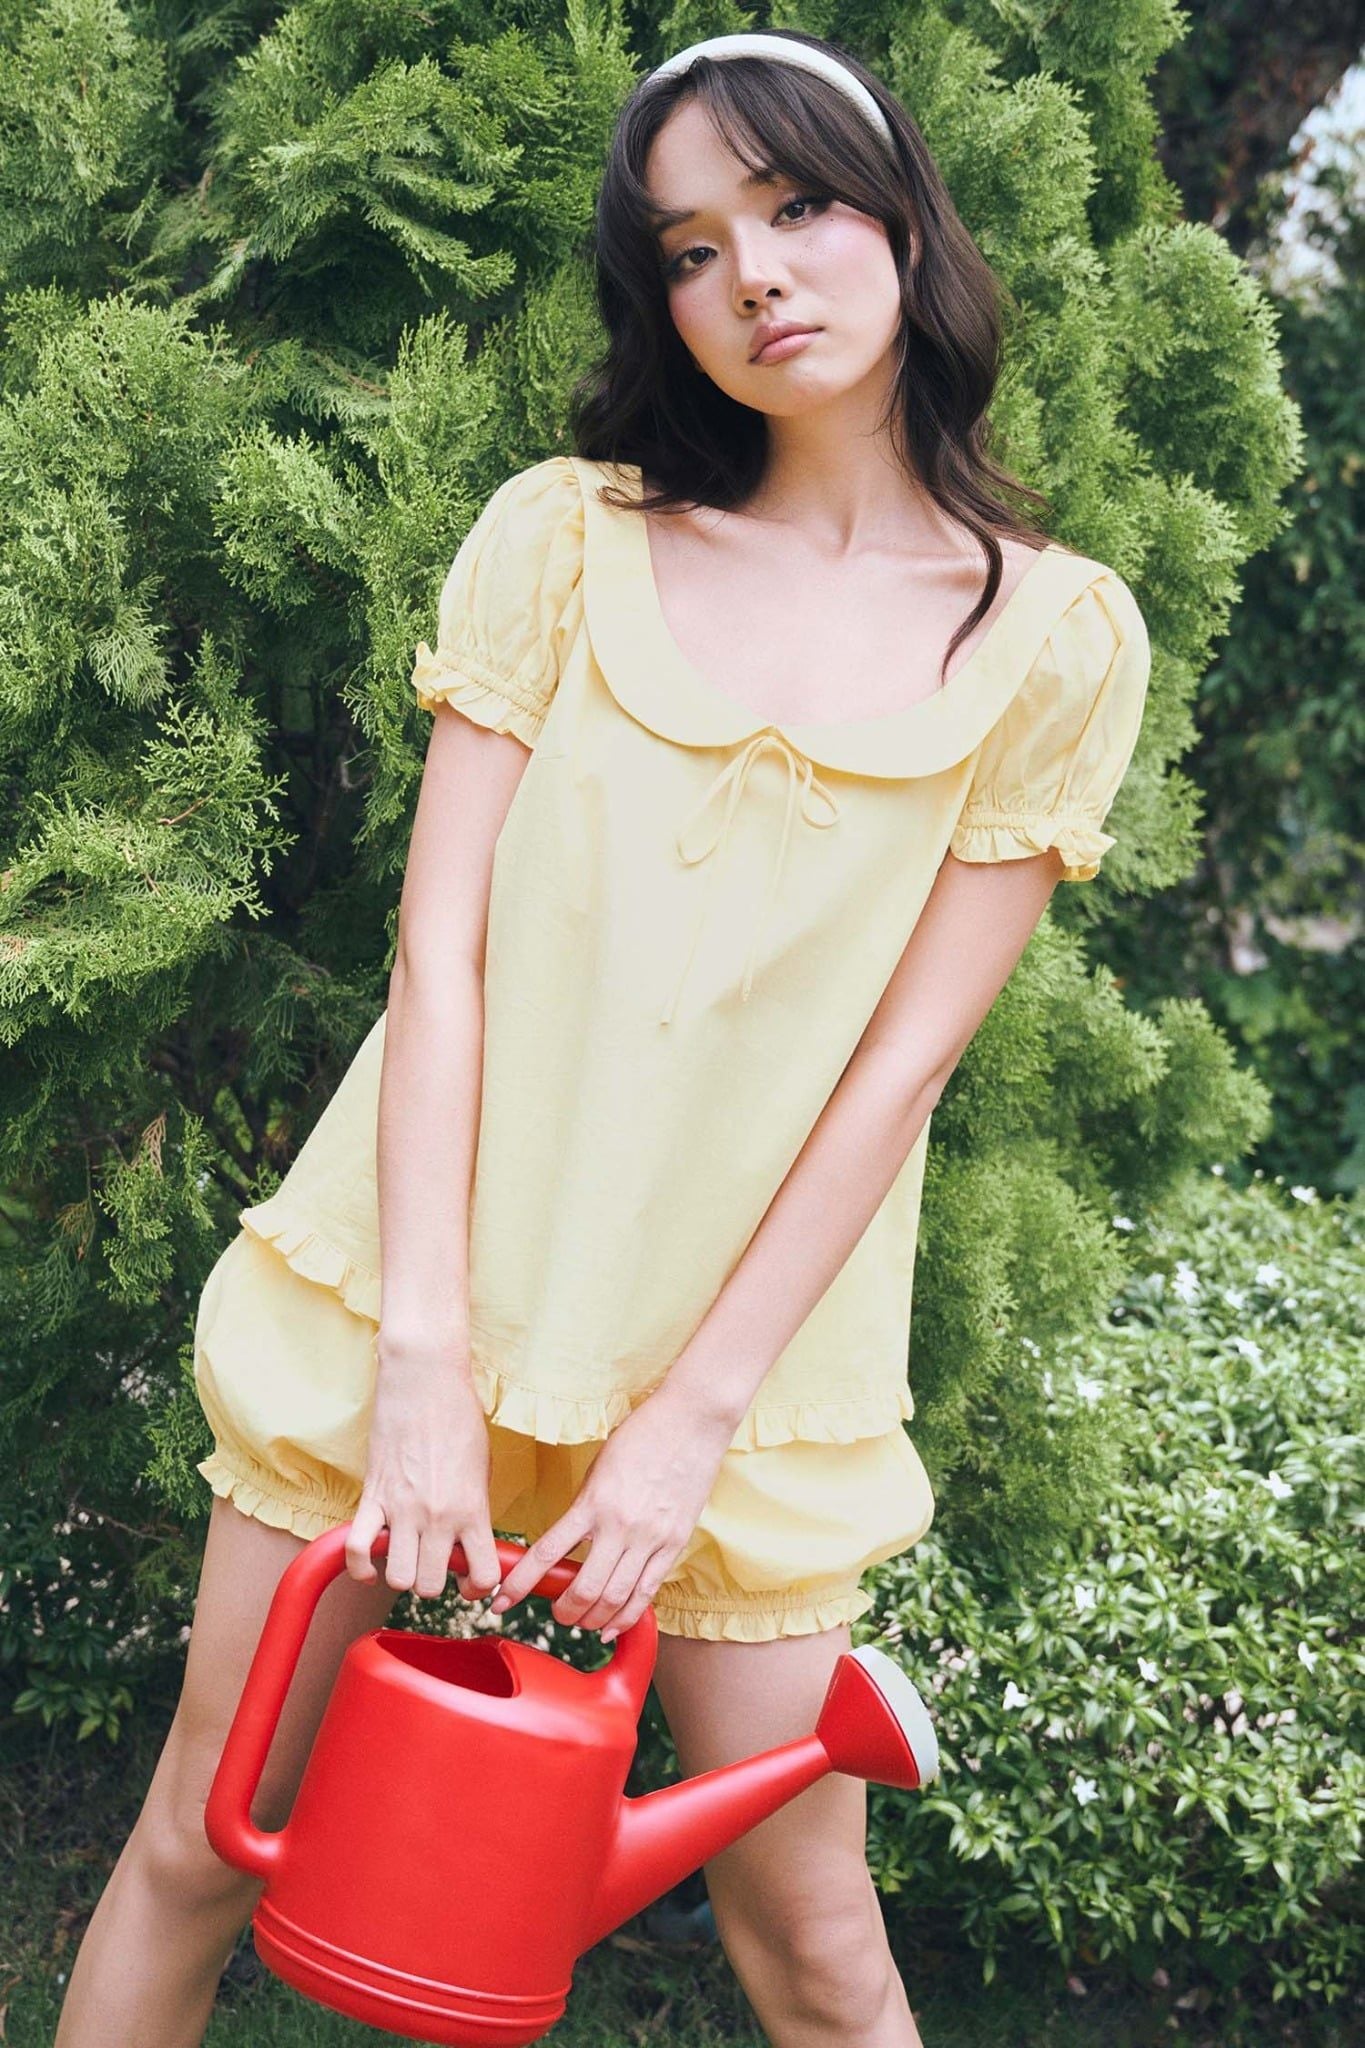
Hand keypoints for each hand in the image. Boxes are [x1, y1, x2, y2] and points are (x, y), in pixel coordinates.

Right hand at [345, 1333, 501, 1603]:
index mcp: (472, 1509)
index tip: (470, 1581)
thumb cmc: (459, 1417)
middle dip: (433, 1583)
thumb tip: (468, 1542)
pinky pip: (358, 1549)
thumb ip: (475, 1508)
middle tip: (433, 1564)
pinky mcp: (372, 1496)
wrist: (425, 1381)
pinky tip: (371, 1563)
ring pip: (397, 1578)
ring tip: (406, 1556)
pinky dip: (361, 1566)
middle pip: (430, 1587)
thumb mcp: (482, 1466)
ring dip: (401, 1574)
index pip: (482, 1576)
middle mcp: (437, 1516)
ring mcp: (402, 1509)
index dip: (478, 1587)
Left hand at [489, 1388, 734, 1640]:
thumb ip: (585, 1506)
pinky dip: (627, 1616)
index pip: (548, 1553)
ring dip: (593, 1619)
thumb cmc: (642, 1434)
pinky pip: (648, 1591)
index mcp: (593, 1502)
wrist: (693, 1419)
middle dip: (563, 1611)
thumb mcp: (599, 1467)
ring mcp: (651, 1538)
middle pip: (584, 1590)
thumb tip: (570, 1542)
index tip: (502, 1600)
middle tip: (555, 1613)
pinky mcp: (675, 1543)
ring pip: (615, 1598)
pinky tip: (613, 1626)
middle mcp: (620, 1525)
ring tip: (582, 1622)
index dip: (520, 1584)